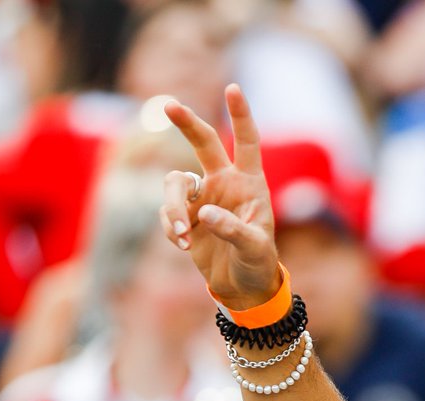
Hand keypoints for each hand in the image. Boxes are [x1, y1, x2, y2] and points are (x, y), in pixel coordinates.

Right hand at [160, 86, 280, 309]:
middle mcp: (224, 183)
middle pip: (202, 143)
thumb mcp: (254, 248)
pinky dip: (171, 229)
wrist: (243, 287)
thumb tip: (204, 212)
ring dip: (172, 208)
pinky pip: (166, 214)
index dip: (240, 115)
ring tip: (183, 236)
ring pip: (174, 183)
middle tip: (169, 105)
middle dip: (186, 123)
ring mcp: (201, 198)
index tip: (232, 88)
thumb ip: (233, 229)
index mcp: (249, 183)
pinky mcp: (184, 217)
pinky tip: (184, 246)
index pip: (246, 142)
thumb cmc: (258, 263)